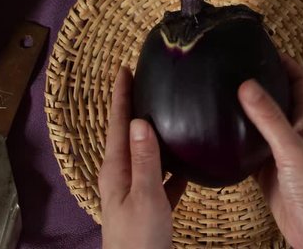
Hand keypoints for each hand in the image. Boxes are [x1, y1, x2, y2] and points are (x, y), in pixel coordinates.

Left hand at [98, 67, 186, 248]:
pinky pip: (160, 176)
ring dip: (152, 133)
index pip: (119, 124)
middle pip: (128, 134)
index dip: (121, 96)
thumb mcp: (145, 197)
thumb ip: (145, 160)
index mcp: (117, 170)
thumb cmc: (139, 239)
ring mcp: (134, 190)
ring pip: (145, 153)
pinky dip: (170, 165)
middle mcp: (122, 176)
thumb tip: (142, 122)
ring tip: (164, 112)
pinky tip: (186, 162)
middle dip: (134, 108)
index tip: (125, 69)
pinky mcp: (148, 204)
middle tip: (144, 83)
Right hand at [238, 55, 302, 248]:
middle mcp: (295, 130)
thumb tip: (247, 84)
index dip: (285, 60)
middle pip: (279, 97)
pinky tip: (217, 134)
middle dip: (261, 80)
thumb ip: (269, 117)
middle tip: (233, 67)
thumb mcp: (290, 147)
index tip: (261, 47)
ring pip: (261, 122)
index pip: (300, 79)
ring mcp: (279, 150)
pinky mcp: (266, 169)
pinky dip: (235, 139)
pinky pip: (248, 147)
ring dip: (245, 109)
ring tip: (220, 93)